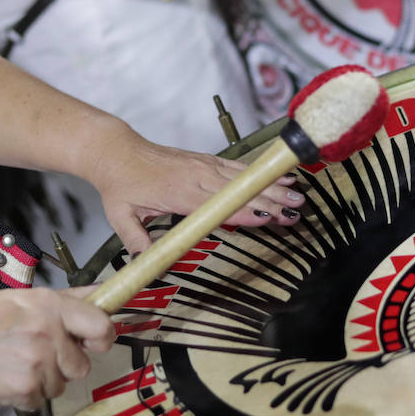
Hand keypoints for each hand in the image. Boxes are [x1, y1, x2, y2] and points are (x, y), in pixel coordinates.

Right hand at [0, 287, 114, 409]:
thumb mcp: (25, 299)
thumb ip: (68, 300)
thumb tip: (104, 294)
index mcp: (52, 306)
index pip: (101, 327)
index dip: (102, 339)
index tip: (93, 343)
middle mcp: (50, 334)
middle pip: (82, 366)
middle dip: (64, 365)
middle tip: (36, 355)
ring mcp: (38, 363)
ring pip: (60, 385)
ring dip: (43, 381)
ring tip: (14, 364)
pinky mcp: (25, 389)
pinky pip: (39, 400)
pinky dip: (24, 395)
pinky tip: (5, 378)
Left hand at [94, 137, 305, 253]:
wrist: (117, 152)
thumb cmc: (120, 184)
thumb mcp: (120, 217)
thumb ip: (137, 241)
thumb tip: (149, 264)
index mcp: (177, 192)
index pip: (216, 206)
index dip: (242, 213)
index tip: (267, 219)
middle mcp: (195, 176)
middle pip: (238, 192)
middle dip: (269, 203)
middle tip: (295, 213)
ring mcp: (203, 166)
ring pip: (243, 179)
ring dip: (271, 188)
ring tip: (297, 196)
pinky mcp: (206, 160)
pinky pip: (237, 167)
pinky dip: (259, 174)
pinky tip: (278, 178)